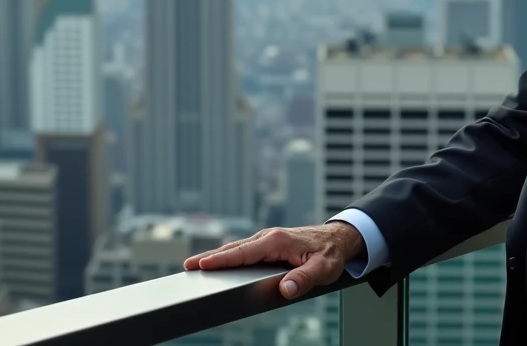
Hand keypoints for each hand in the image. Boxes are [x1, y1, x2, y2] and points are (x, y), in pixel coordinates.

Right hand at [183, 222, 365, 299]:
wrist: (339, 238)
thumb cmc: (330, 254)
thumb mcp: (322, 269)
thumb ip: (304, 279)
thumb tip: (285, 290)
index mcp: (277, 241)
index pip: (244, 252)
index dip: (222, 259)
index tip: (202, 264)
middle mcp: (269, 237)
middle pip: (234, 248)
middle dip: (210, 256)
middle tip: (188, 266)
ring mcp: (267, 239)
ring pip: (237, 247)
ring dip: (217, 255)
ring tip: (196, 265)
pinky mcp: (268, 243)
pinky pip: (244, 249)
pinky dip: (228, 254)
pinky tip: (219, 262)